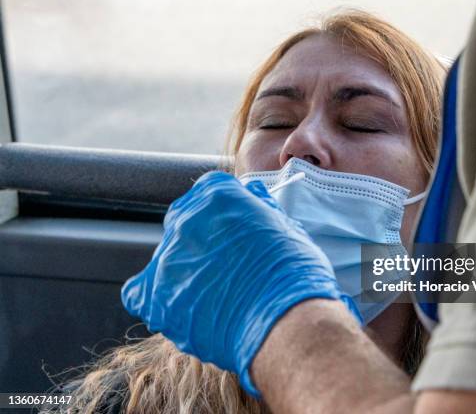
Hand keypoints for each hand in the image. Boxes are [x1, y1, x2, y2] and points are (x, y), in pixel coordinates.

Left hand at [121, 171, 361, 396]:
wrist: (286, 324)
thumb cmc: (295, 276)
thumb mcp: (286, 228)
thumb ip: (261, 209)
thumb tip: (252, 195)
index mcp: (218, 196)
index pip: (209, 191)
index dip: (223, 211)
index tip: (234, 226)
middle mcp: (186, 220)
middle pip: (184, 219)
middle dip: (202, 236)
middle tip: (227, 262)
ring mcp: (168, 260)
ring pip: (167, 257)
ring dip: (186, 269)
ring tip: (215, 294)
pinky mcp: (157, 299)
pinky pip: (140, 293)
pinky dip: (155, 297)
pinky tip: (179, 305)